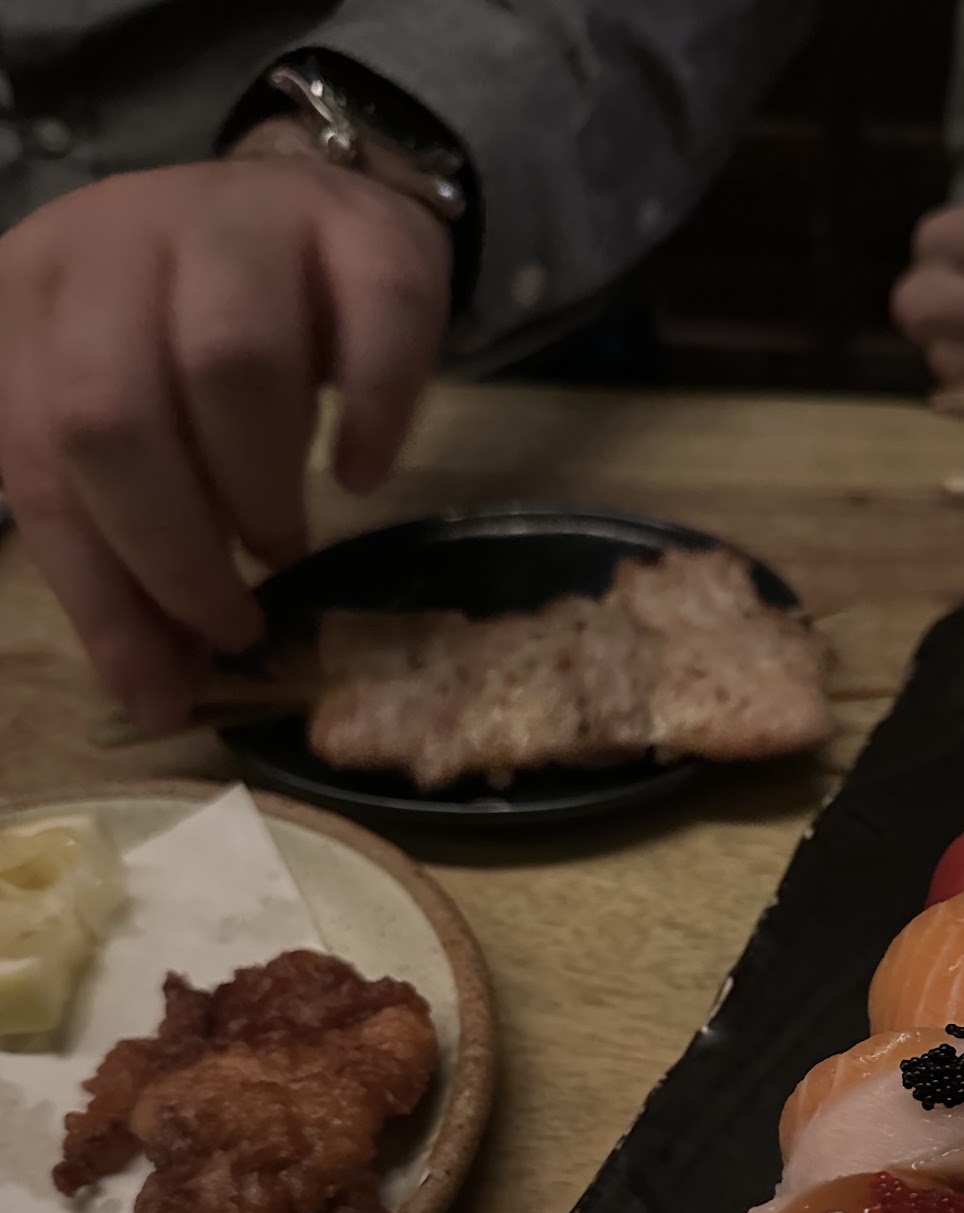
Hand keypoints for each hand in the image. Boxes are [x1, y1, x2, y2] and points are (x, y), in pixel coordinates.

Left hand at [0, 152, 449, 732]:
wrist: (306, 209)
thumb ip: (124, 543)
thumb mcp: (129, 429)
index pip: (38, 464)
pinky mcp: (353, 226)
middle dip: (176, 552)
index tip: (165, 690)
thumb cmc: (195, 345)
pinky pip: (370, 332)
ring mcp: (237, 219)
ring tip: (283, 543)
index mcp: (27, 297)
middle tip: (232, 617)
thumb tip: (160, 692)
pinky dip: (371, 421)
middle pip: (114, 415)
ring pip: (231, 366)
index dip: (102, 596)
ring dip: (260, 490)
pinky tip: (362, 469)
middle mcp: (114, 238)